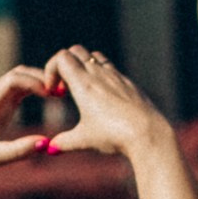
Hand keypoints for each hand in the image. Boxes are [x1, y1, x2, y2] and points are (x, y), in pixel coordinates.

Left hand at [0, 65, 58, 181]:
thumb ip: (19, 151)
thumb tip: (45, 143)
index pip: (13, 79)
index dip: (35, 82)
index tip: (53, 93)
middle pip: (19, 73)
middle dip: (41, 77)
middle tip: (63, 89)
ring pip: (21, 79)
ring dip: (40, 81)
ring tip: (61, 92)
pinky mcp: (2, 107)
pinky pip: (21, 90)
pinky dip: (36, 89)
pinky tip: (51, 96)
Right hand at [44, 47, 168, 158]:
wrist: (147, 133)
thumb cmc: (114, 135)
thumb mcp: (85, 140)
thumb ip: (64, 142)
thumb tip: (50, 148)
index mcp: (84, 83)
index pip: (61, 58)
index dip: (51, 70)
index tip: (53, 92)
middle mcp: (99, 74)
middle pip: (75, 50)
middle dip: (64, 65)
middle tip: (65, 89)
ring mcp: (116, 76)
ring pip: (94, 56)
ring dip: (83, 67)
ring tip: (83, 91)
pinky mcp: (128, 82)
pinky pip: (111, 68)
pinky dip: (100, 75)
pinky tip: (103, 98)